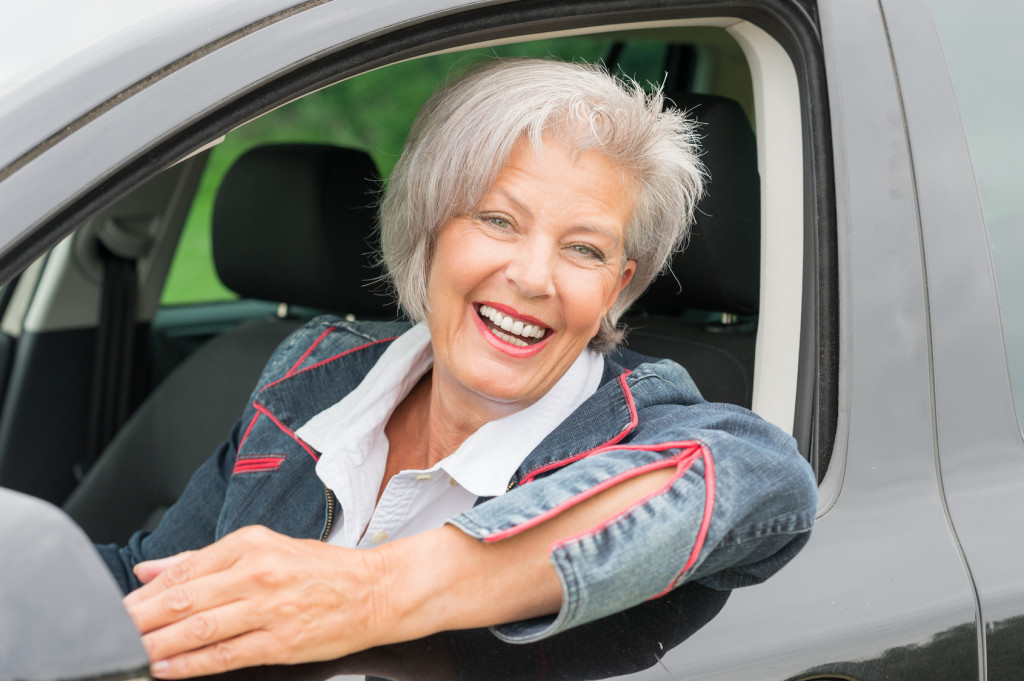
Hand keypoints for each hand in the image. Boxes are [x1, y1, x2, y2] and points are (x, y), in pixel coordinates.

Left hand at [122, 525, 386, 678]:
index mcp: (251, 544)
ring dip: (159, 644)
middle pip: (185, 598)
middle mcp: (258, 572)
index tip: (120, 608)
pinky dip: (192, 664)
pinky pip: (226, 654)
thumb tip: (152, 570)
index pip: (185, 570)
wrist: (374, 591)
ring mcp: (269, 608)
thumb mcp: (264, 548)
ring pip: (200, 627)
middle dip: (142, 619)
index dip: (146, 593)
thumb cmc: (321, 570)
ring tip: (132, 654)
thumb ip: (204, 559)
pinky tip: (169, 668)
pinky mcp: (281, 641)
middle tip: (112, 633)